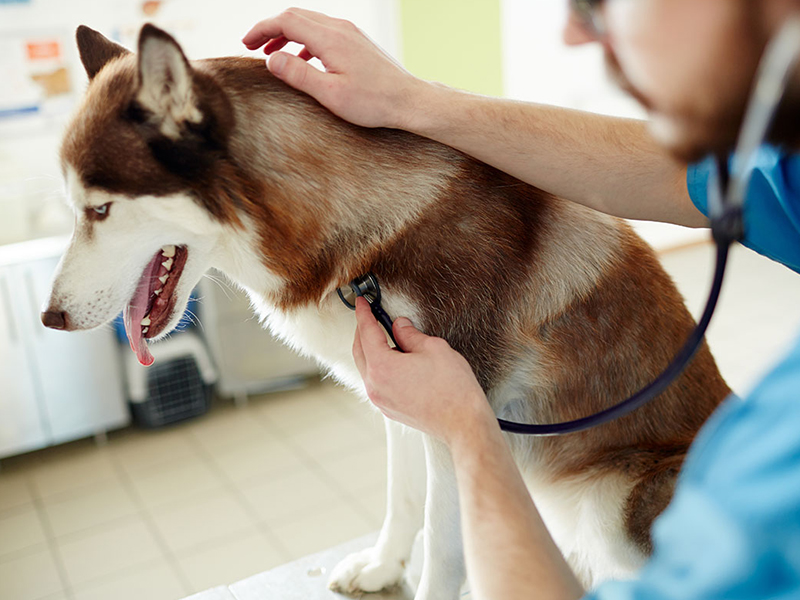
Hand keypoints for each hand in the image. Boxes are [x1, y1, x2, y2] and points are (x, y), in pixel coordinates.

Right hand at [242, 8, 423, 128]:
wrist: (408, 100)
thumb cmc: (372, 102)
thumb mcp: (329, 94)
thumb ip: (298, 74)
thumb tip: (270, 59)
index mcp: (329, 38)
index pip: (285, 21)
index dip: (261, 29)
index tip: (245, 44)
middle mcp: (340, 28)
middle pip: (295, 16)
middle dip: (270, 29)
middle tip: (252, 47)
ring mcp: (350, 32)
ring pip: (310, 22)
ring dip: (287, 35)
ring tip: (273, 55)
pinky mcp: (357, 41)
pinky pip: (323, 32)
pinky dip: (305, 41)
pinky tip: (303, 60)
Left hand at [352, 297, 495, 446]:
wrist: (463, 423)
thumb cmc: (453, 390)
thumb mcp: (433, 348)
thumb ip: (410, 334)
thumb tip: (399, 326)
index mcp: (382, 367)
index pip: (366, 332)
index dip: (363, 314)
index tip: (361, 303)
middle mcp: (375, 386)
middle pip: (359, 350)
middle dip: (362, 330)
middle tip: (368, 315)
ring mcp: (380, 400)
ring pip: (366, 368)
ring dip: (370, 350)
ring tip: (383, 336)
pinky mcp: (389, 409)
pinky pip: (375, 382)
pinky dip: (378, 367)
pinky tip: (392, 360)